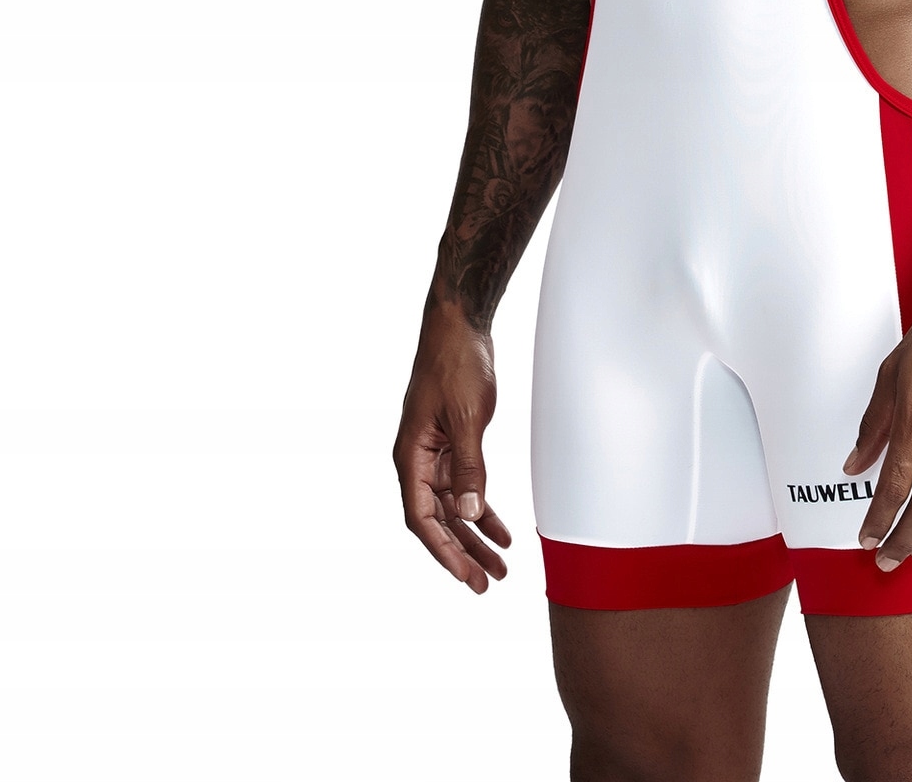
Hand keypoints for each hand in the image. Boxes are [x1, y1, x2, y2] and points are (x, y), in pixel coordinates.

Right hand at [393, 297, 513, 591]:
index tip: (467, 576)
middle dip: (462, 554)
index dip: (443, 551)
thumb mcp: (467, 417)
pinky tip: (501, 529)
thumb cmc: (456, 364)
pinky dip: (482, 508)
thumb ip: (469, 466)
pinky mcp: (452, 443)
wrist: (460, 326)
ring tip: (501, 566)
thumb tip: (470, 514)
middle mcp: (417, 460)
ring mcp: (434, 453)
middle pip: (438, 520)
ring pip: (453, 507)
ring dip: (475, 536)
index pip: (421, 519)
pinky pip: (465, 486)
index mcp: (410, 456)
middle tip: (488, 584)